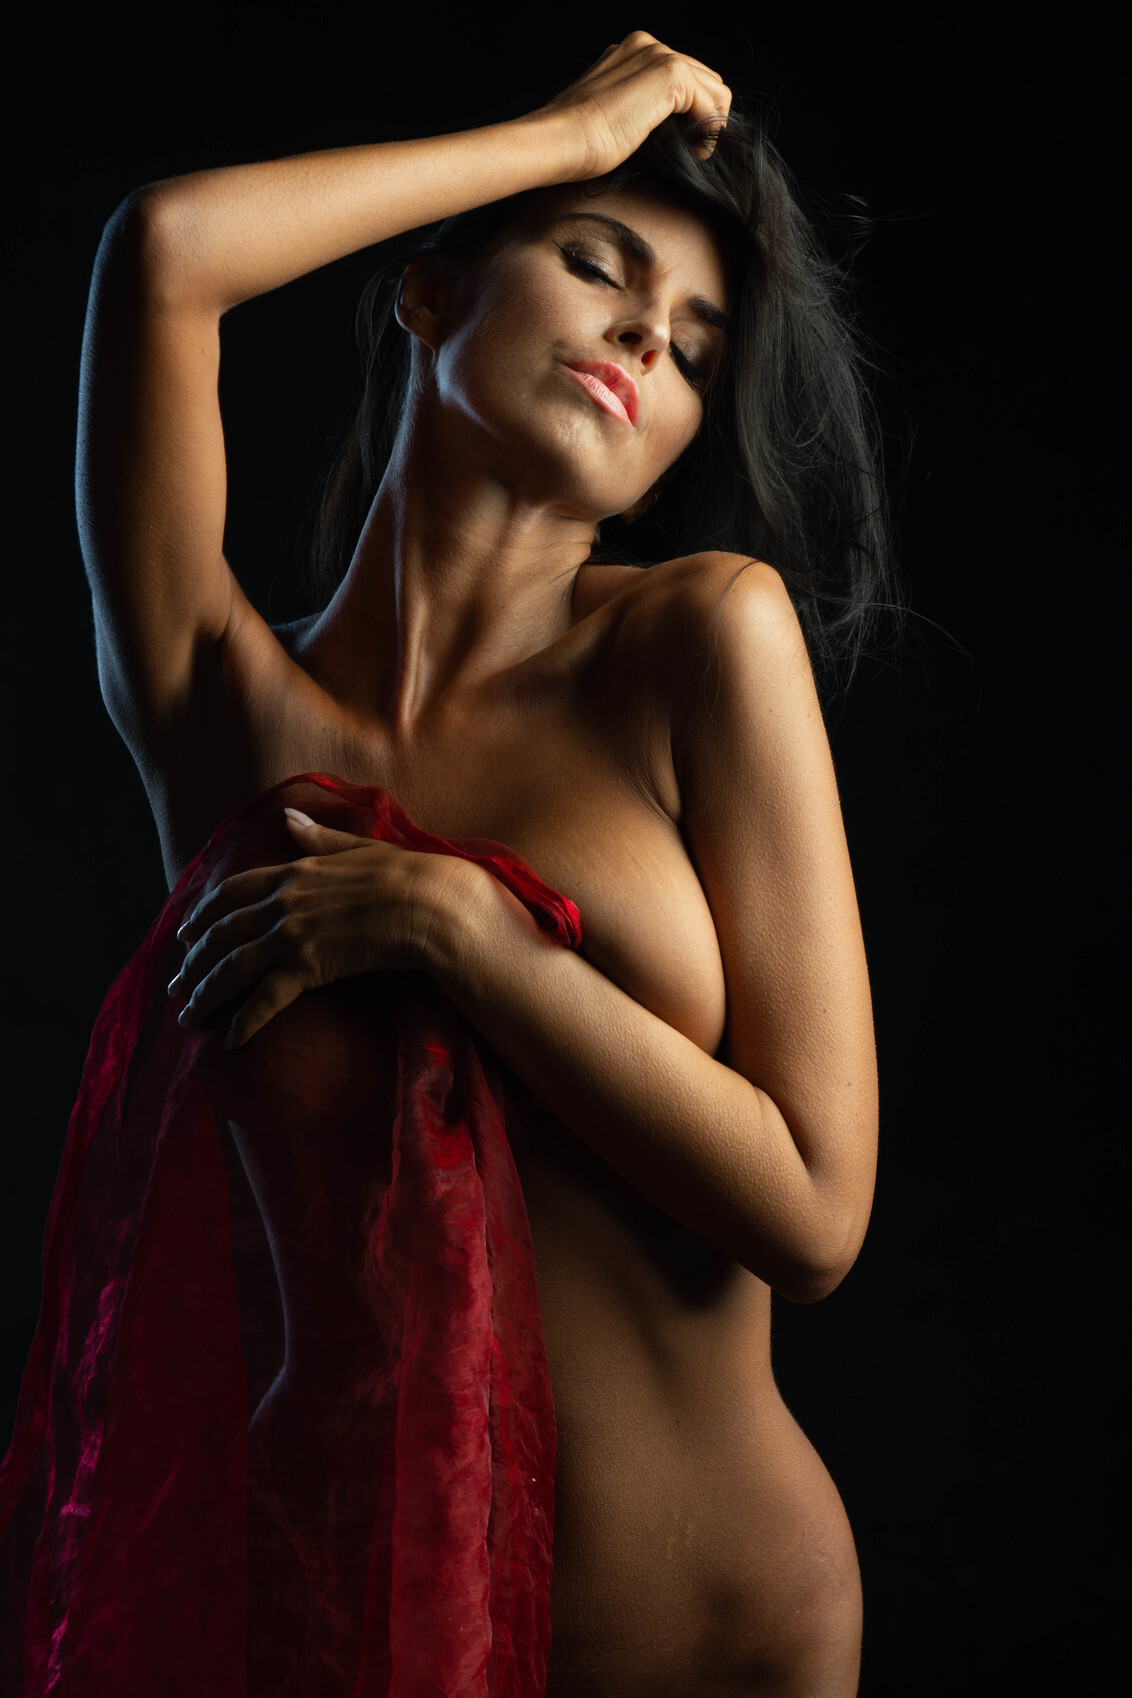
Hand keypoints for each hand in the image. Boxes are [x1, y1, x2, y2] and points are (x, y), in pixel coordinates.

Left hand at [167, 808, 470, 1049]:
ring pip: (232, 969)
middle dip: (193, 963)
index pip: (230, 894)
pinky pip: (265, 999)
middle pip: (221, 936)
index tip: (185, 935)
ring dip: (205, 995)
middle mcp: (282, 903)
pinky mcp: (308, 967)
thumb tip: (288, 816)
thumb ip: (317, 838)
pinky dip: (244, 1022)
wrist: (428, 903)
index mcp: (292, 871)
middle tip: (176, 985)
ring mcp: (292, 935)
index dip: (202, 916)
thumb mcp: (355, 847)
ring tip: (187, 1016)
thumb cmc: (404, 873)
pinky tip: (230, 1040)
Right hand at [533, 31, 731, 180]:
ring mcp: (659, 55)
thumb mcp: (613, 118)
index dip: (691, 113)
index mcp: (631, 53)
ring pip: (715, 90)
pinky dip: (708, 133)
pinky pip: (713, 105)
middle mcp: (647, 46)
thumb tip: (669, 128)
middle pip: (705, 79)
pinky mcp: (670, 74)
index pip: (685, 77)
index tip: (681, 144)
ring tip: (692, 152)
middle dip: (705, 116)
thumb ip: (639, 109)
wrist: (560, 140)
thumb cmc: (577, 143)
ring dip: (710, 125)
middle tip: (690, 150)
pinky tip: (692, 152)